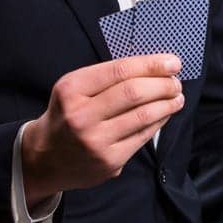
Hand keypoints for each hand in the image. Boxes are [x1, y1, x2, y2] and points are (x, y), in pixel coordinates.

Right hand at [21, 54, 184, 202]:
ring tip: (176, 96)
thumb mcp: (74, 88)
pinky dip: (159, 121)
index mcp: (71, 89)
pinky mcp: (109, 160)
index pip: (120, 70)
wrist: (46, 157)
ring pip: (143, 115)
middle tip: (175, 81)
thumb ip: (107, 77)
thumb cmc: (67, 114)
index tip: (172, 62)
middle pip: (134, 93)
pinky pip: (143, 136)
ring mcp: (95, 141)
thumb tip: (153, 66)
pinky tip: (165, 113)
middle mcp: (81, 115)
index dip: (151, 64)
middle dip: (163, 84)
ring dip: (167, 103)